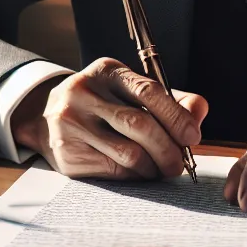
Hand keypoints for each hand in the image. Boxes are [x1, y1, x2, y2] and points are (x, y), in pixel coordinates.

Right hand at [11, 58, 207, 179]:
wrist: (48, 116)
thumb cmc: (104, 103)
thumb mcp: (132, 91)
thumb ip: (171, 100)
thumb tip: (198, 116)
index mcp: (106, 71)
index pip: (148, 91)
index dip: (176, 117)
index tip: (193, 136)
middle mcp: (84, 93)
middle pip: (140, 125)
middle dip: (169, 148)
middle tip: (180, 163)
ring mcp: (72, 124)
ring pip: (129, 153)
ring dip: (155, 166)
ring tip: (163, 169)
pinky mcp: (67, 154)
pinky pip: (115, 171)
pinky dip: (137, 176)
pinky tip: (142, 172)